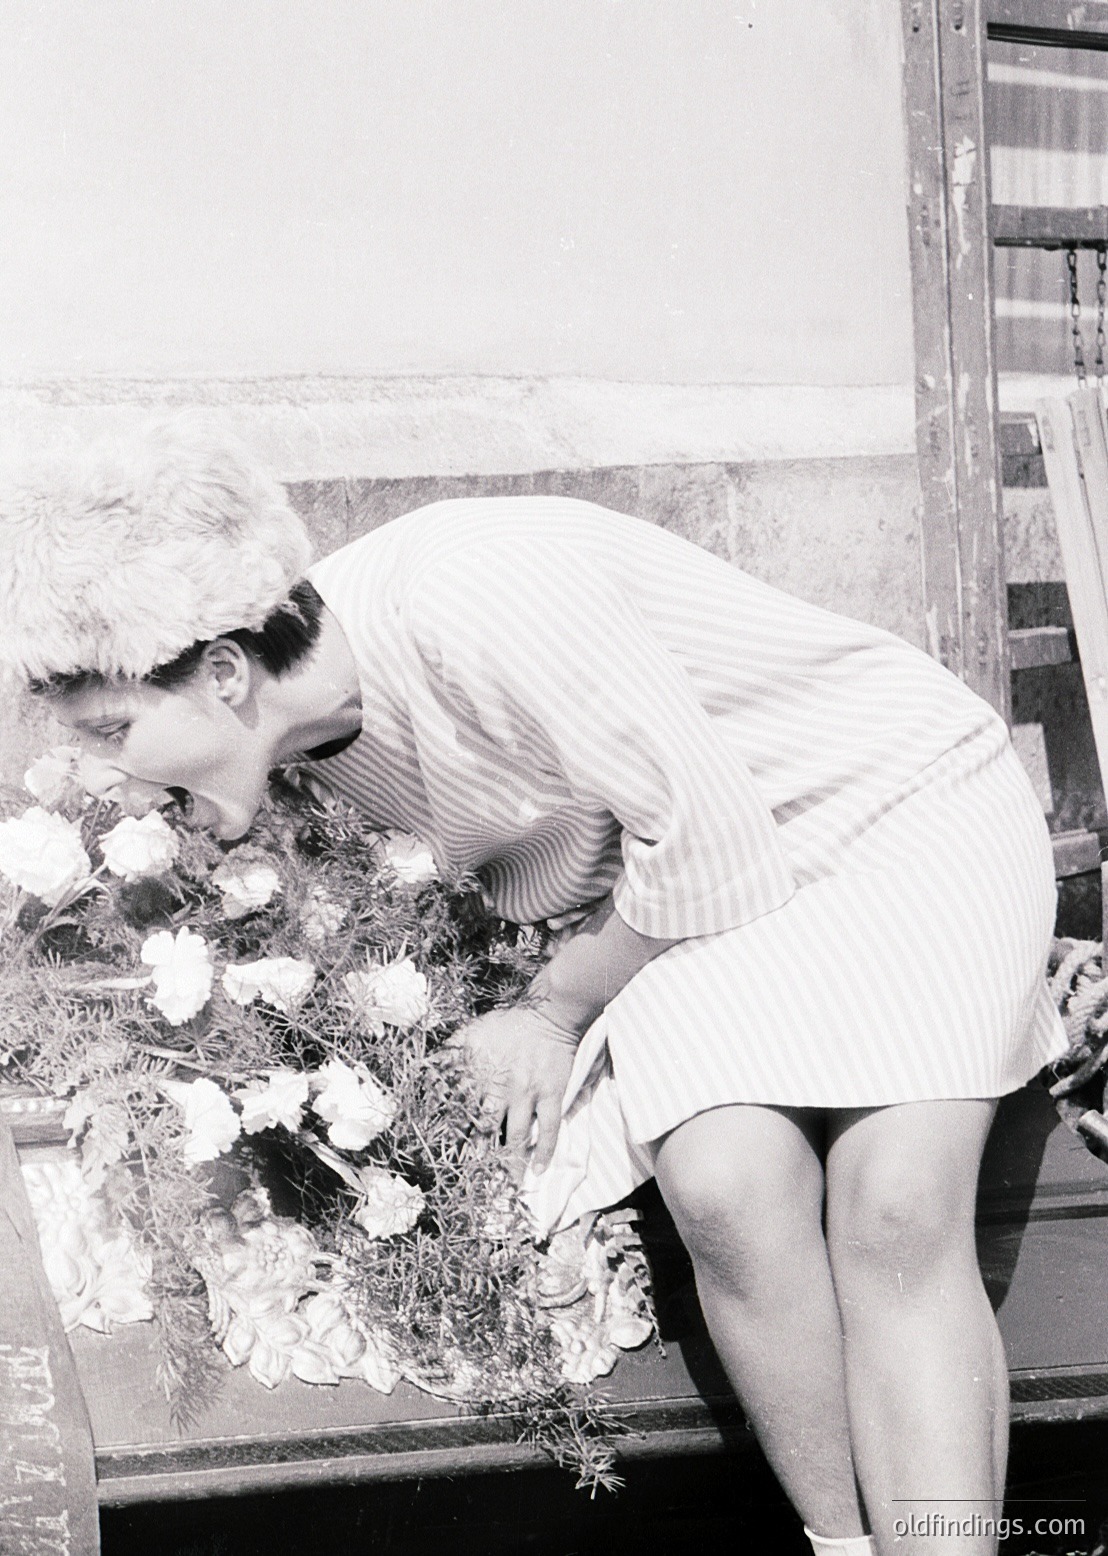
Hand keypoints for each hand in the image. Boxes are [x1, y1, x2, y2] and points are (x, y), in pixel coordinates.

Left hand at [450, 1004, 580, 1173]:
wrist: (548, 1014)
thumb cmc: (507, 1024)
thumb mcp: (470, 1033)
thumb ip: (448, 1054)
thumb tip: (424, 1070)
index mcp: (478, 1076)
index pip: (459, 1113)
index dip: (450, 1136)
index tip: (441, 1157)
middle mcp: (500, 1089)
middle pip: (484, 1131)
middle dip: (475, 1158)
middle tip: (469, 1183)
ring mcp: (527, 1093)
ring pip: (516, 1137)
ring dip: (510, 1164)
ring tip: (505, 1187)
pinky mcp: (551, 1093)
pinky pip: (549, 1127)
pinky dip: (545, 1151)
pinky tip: (539, 1171)